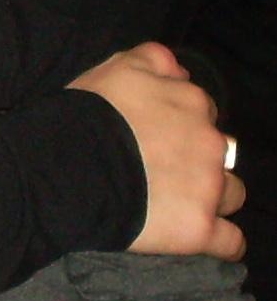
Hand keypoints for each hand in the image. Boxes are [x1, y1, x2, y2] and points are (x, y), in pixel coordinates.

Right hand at [69, 42, 244, 258]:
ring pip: (232, 194)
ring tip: (178, 205)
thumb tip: (179, 70)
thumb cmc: (86, 116)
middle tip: (160, 170)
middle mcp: (209, 141)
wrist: (69, 167)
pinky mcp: (199, 229)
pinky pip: (230, 241)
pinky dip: (221, 241)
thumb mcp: (115, 69)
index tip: (153, 137)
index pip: (201, 112)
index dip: (178, 125)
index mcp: (190, 102)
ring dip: (212, 197)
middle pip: (219, 152)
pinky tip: (203, 238)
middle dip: (197, 160)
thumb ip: (152, 59)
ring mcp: (208, 188)